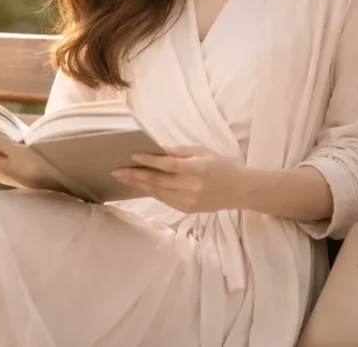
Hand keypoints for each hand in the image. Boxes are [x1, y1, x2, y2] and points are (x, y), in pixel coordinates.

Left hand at [111, 144, 249, 213]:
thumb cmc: (222, 165)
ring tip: (123, 178)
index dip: (150, 161)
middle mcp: (192, 187)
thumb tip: (158, 146)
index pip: (169, 165)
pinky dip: (151, 192)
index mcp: (197, 169)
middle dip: (136, 175)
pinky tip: (140, 185)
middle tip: (117, 170)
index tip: (133, 155)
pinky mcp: (187, 209)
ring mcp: (189, 201)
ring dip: (139, 185)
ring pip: (158, 193)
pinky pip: (164, 200)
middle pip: (158, 181)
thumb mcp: (203, 151)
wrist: (240, 190)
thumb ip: (180, 151)